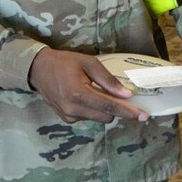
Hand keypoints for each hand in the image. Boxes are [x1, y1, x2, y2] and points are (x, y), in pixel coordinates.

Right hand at [28, 48, 147, 123]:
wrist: (38, 69)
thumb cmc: (65, 63)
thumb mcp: (89, 63)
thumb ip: (108, 80)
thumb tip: (127, 95)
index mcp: (79, 94)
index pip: (109, 107)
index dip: (128, 112)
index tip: (144, 116)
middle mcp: (73, 108)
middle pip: (107, 116)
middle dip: (116, 108)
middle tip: (118, 94)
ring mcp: (68, 116)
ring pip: (99, 118)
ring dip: (104, 108)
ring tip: (94, 91)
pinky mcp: (66, 119)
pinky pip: (89, 118)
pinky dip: (93, 110)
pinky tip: (86, 97)